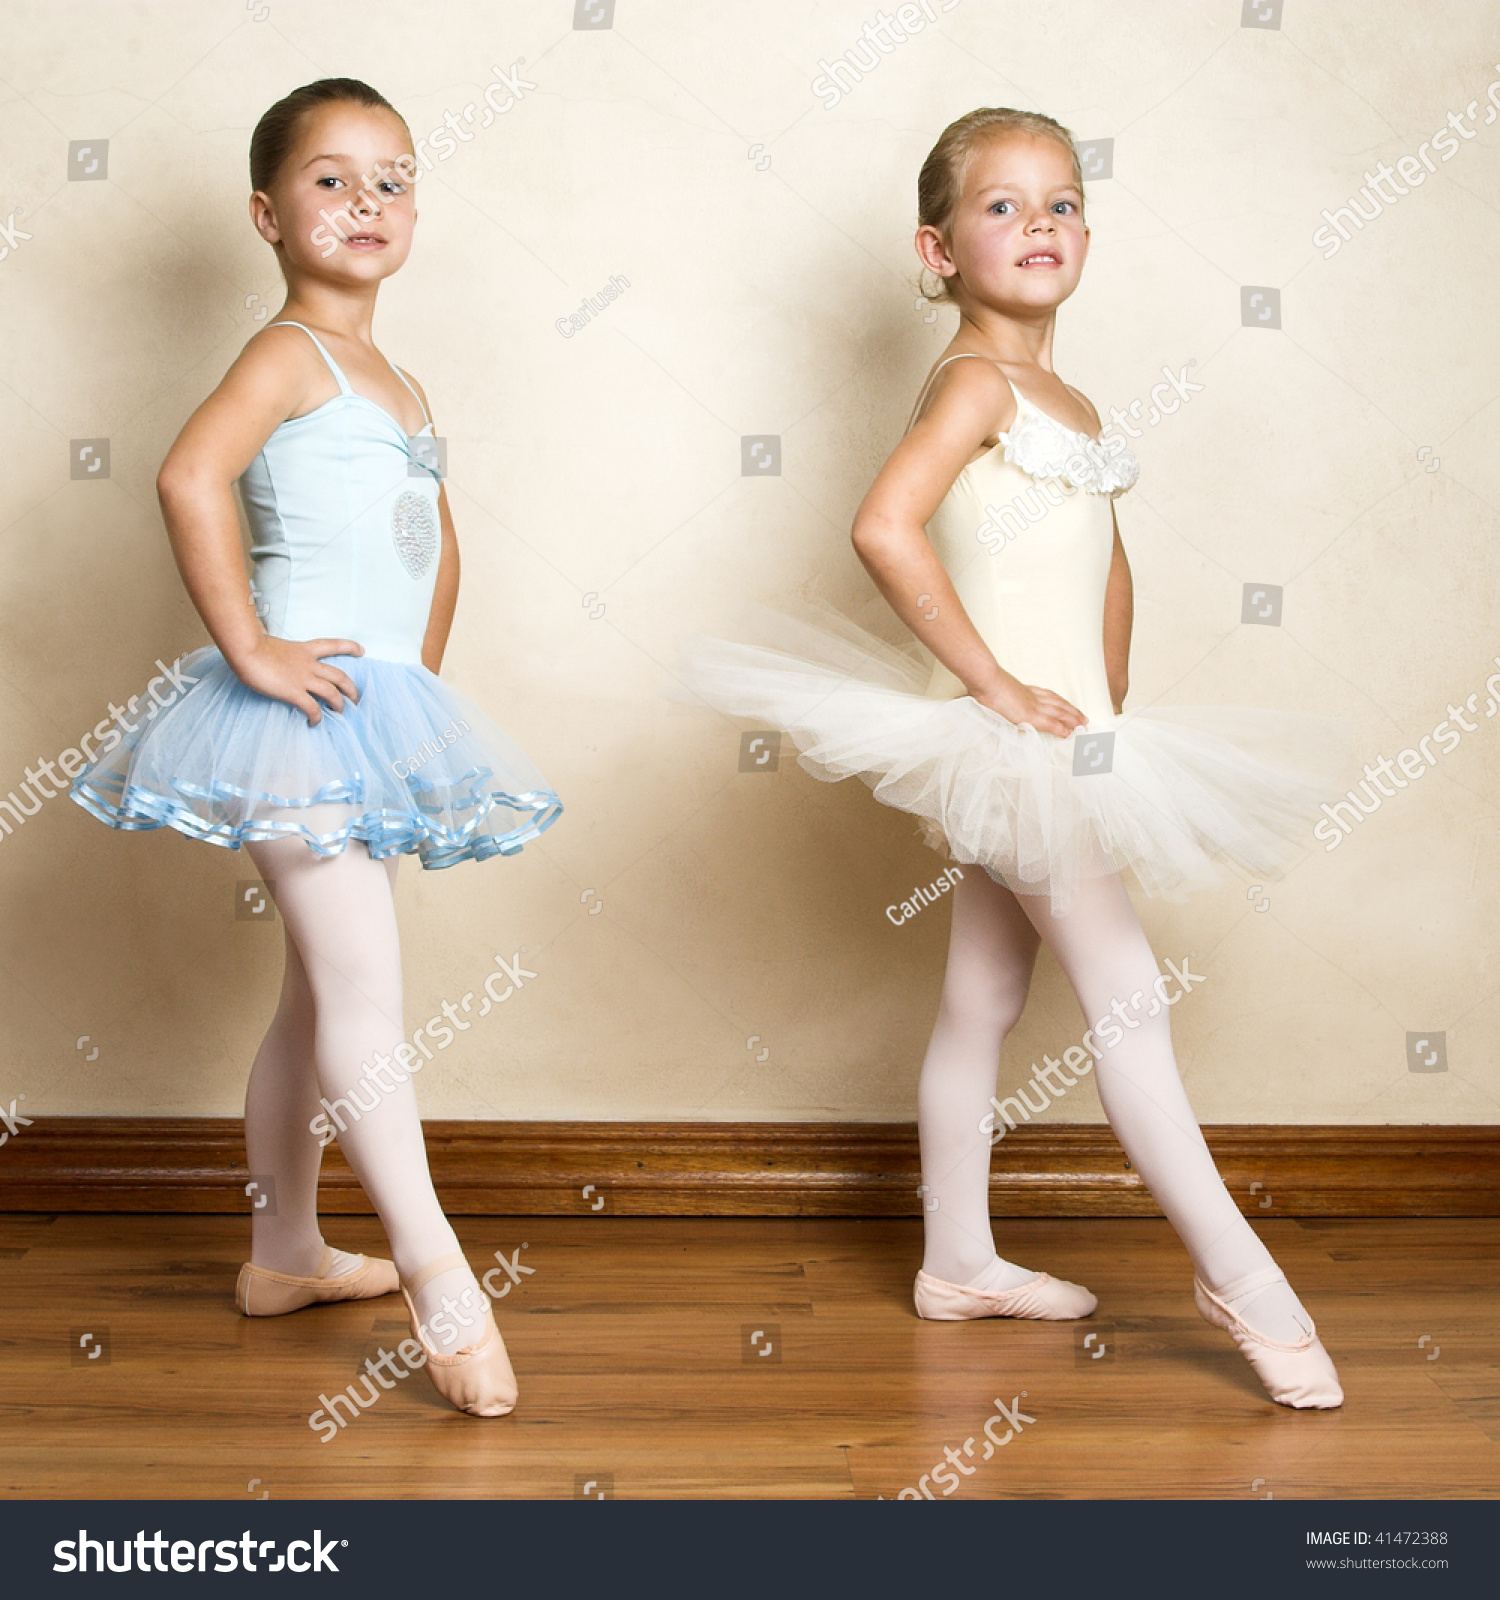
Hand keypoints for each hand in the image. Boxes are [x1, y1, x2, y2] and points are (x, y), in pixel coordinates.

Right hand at [230, 636, 363, 724]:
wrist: (246, 647)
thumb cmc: (251, 644)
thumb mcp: (271, 643)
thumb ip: (278, 649)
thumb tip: (269, 647)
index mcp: (304, 650)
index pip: (332, 646)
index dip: (349, 648)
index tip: (362, 651)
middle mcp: (308, 664)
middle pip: (339, 676)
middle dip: (351, 688)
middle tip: (356, 699)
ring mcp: (303, 678)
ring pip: (332, 693)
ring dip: (339, 705)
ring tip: (340, 713)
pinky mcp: (294, 692)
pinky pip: (312, 708)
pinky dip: (317, 717)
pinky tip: (315, 722)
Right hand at [972, 677, 1086, 736]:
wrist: (986, 679)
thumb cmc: (984, 683)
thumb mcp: (992, 689)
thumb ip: (995, 696)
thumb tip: (985, 698)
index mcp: (1024, 690)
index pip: (1046, 695)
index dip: (1058, 701)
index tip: (1065, 705)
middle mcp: (1032, 696)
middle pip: (1057, 702)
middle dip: (1070, 710)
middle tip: (1082, 717)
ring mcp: (1032, 705)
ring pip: (1059, 712)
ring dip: (1072, 718)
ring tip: (1082, 724)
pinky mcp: (1029, 716)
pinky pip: (1051, 723)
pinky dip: (1061, 728)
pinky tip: (1069, 733)